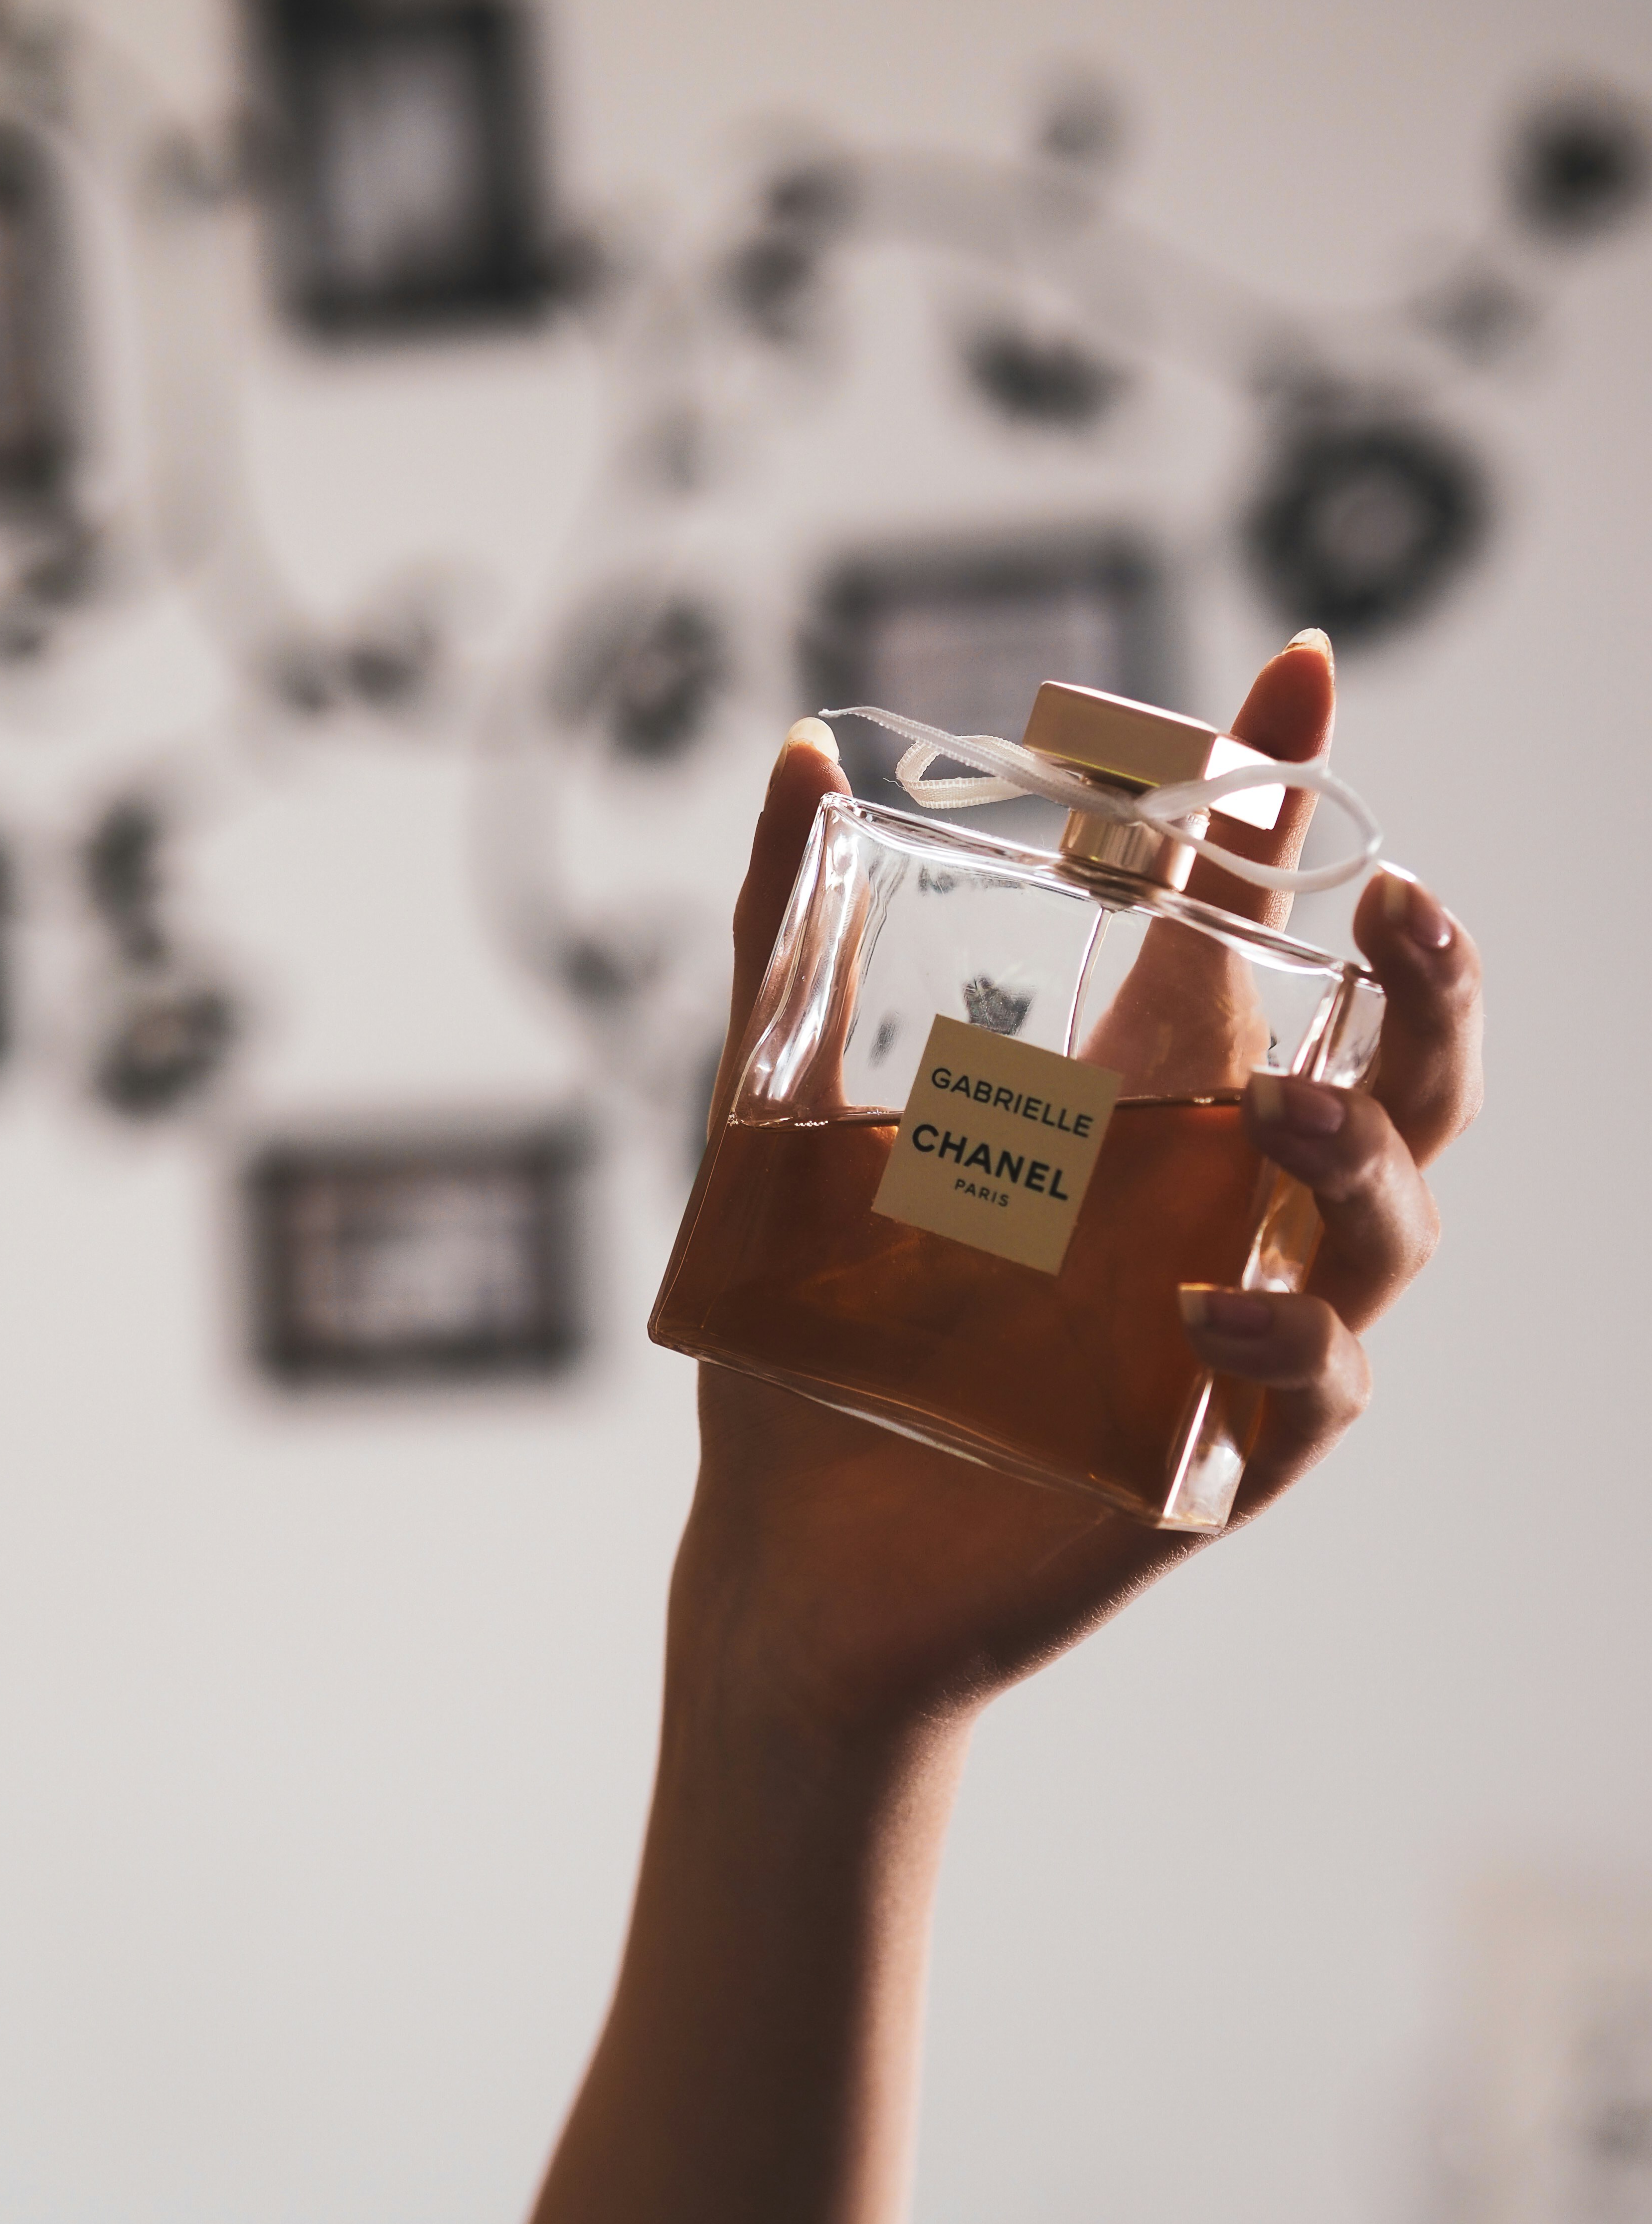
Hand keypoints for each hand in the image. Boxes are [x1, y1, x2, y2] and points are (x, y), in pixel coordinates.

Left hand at [674, 636, 1483, 1745]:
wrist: (794, 1553)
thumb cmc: (820, 1328)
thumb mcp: (788, 1120)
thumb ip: (791, 944)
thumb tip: (794, 749)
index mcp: (1142, 1104)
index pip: (1255, 930)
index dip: (1292, 800)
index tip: (1294, 670)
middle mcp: (1221, 1205)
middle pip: (1405, 1074)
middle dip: (1435, 980)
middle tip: (1396, 903)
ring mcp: (1237, 1332)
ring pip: (1395, 1227)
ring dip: (1368, 1153)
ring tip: (1284, 1106)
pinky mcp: (1217, 1461)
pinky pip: (1318, 1397)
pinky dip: (1290, 1348)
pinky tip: (1211, 1310)